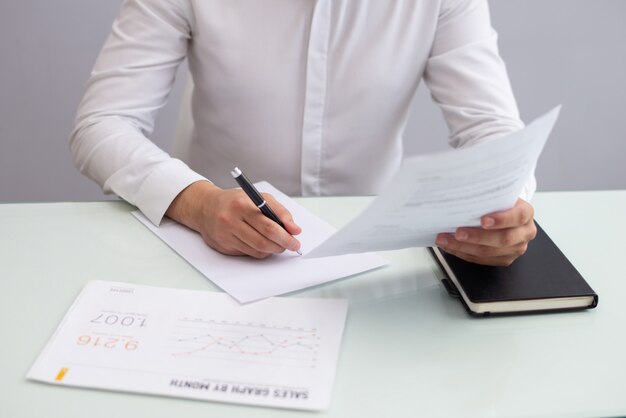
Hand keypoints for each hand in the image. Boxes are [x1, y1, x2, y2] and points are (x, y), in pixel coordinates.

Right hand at [166, 180, 300, 257]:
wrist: (205, 207)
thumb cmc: (235, 201)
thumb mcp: (258, 197)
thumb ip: (279, 211)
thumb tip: (294, 229)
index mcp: (242, 205)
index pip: (269, 226)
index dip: (285, 236)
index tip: (295, 239)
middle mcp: (231, 221)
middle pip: (263, 241)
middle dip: (282, 245)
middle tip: (291, 245)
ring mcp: (225, 235)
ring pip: (257, 250)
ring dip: (272, 250)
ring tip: (278, 244)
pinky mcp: (223, 247)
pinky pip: (248, 254)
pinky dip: (260, 251)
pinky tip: (262, 245)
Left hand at [435, 199, 536, 265]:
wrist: (504, 214)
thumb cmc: (499, 204)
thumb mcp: (498, 195)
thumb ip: (488, 196)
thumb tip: (462, 192)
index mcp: (526, 213)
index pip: (518, 216)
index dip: (501, 219)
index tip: (483, 220)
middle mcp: (524, 233)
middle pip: (503, 239)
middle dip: (477, 236)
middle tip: (458, 232)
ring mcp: (516, 248)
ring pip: (489, 252)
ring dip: (464, 247)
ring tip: (446, 239)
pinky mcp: (504, 259)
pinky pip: (482, 260)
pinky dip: (463, 253)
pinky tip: (451, 246)